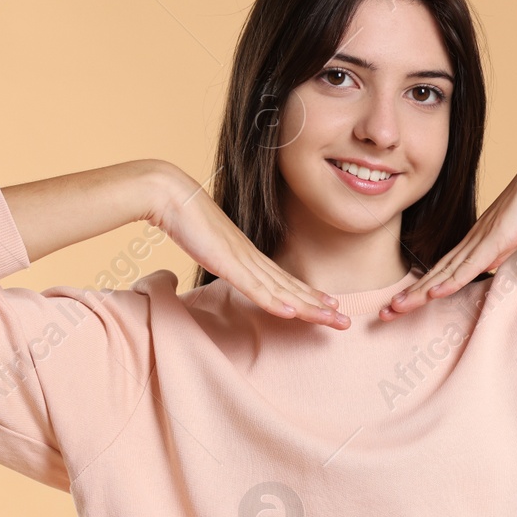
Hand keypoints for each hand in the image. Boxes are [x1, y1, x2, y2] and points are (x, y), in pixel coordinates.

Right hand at [145, 166, 350, 328]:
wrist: (171, 195)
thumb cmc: (185, 218)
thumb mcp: (209, 245)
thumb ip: (222, 257)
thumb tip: (225, 264)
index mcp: (249, 254)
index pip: (285, 280)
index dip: (308, 294)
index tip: (330, 305)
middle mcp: (252, 258)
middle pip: (292, 287)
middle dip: (320, 306)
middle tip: (345, 321)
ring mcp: (242, 260)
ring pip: (282, 290)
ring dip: (308, 308)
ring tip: (333, 319)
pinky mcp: (227, 262)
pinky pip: (254, 287)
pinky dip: (274, 301)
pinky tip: (293, 313)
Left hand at [380, 146, 516, 319]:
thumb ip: (508, 244)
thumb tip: (501, 253)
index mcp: (478, 240)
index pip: (445, 270)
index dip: (424, 288)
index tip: (406, 303)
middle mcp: (474, 240)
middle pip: (436, 274)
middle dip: (411, 295)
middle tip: (386, 313)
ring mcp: (483, 240)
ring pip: (445, 273)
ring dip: (419, 293)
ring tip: (394, 309)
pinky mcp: (496, 240)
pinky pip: (469, 266)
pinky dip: (450, 282)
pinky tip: (433, 294)